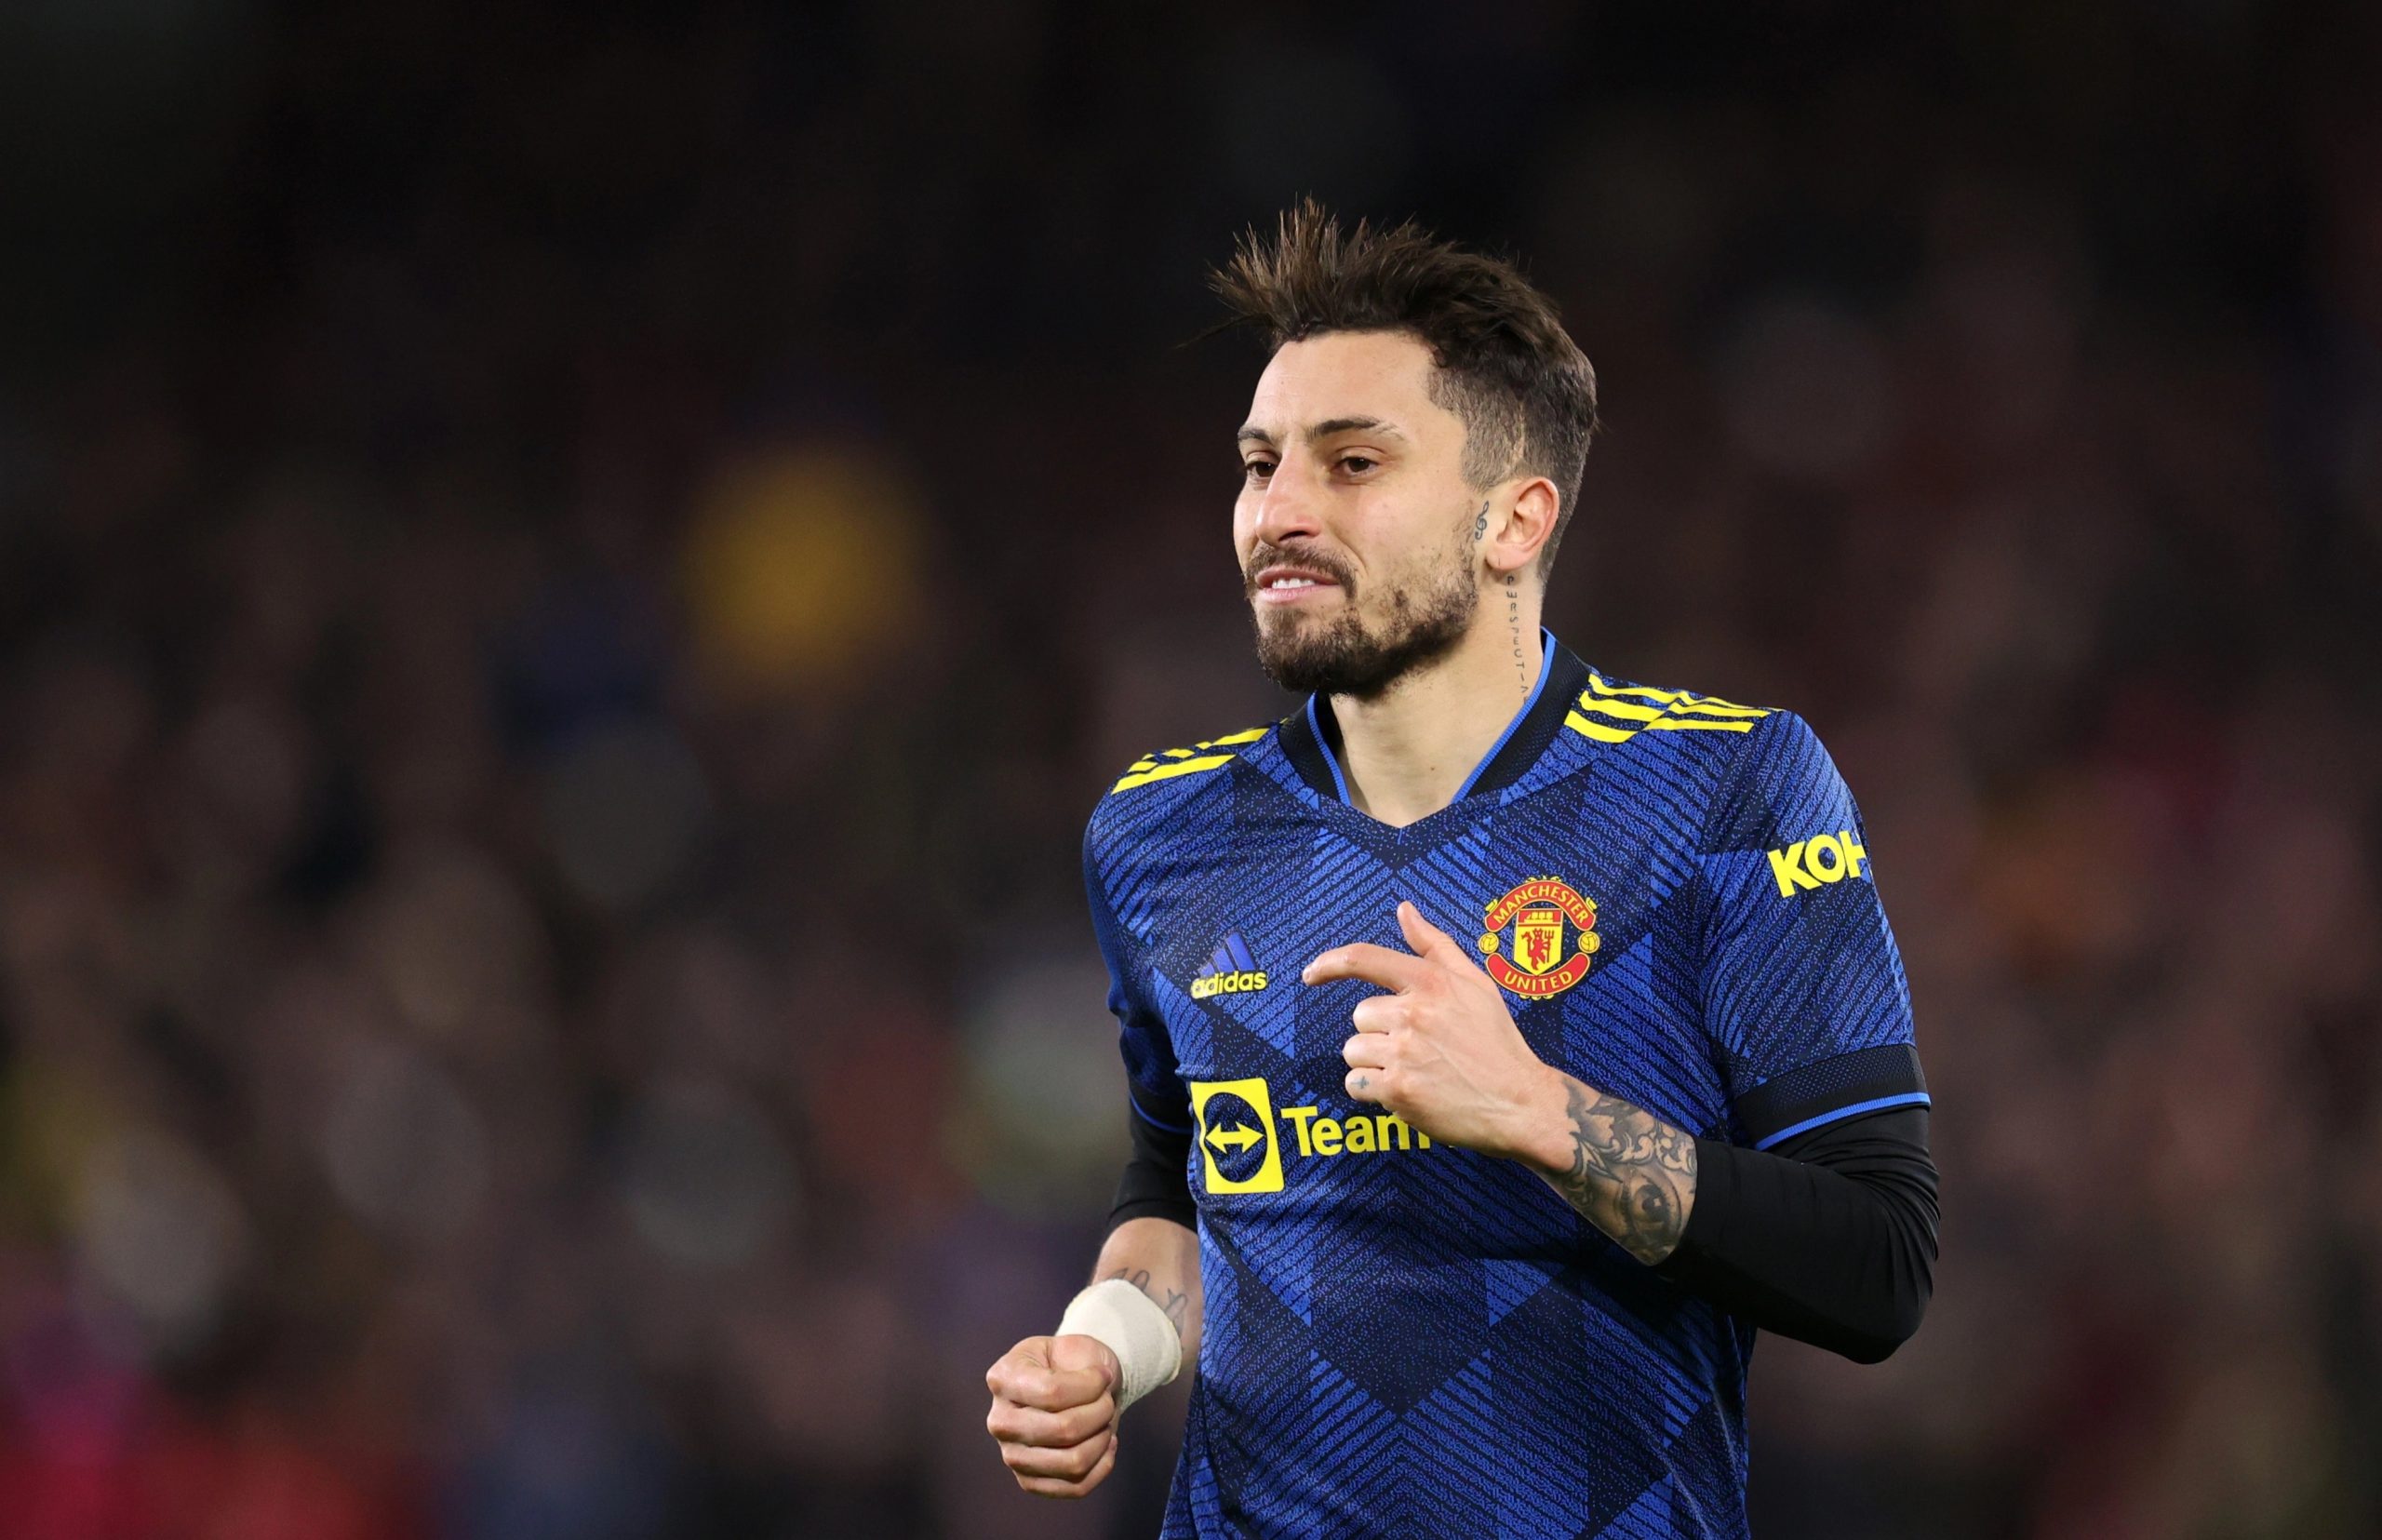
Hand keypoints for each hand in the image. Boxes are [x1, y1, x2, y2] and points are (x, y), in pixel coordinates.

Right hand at [984, 1334, 1121, 1498]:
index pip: (1052, 1392)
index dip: (1091, 1385)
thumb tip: (1096, 1394)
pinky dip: (1102, 1465)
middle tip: (1106, 1399)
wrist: (1072, 1386)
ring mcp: (1012, 1455)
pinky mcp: (1029, 1482)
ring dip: (1102, 1439)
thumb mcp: (1076, 1345)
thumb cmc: (1071, 1363)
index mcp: (1003, 1378)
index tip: (1103, 1376)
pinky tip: (1106, 1443)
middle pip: (1063, 1430)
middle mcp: (1000, 1420)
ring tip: (1105, 1421)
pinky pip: (1076, 1487)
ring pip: (1072, 1463)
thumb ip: (1084, 1365)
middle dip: (1100, 1412)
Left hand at [1302, 900, 1568, 1165]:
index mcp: (1430, 981)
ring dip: (1375, 1064)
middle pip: (1360, 1016)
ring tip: (1414, 1071)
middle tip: (1418, 1048)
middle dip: (1379, 1032)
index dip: (1329, 963)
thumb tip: (1403, 909)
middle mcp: (1413, 1013)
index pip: (1364, 959)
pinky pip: (1356, 1084)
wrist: (1520, 1103)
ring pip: (1354, 1051)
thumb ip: (1434, 945)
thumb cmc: (1496, 1041)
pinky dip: (1373, 1092)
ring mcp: (1404, 1053)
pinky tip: (1406, 1092)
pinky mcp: (1398, 1091)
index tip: (1311, 974)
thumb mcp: (1474, 983)